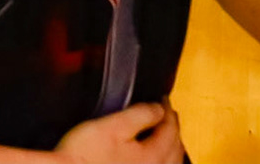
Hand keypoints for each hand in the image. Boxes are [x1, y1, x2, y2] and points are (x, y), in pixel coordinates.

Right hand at [55, 103, 182, 162]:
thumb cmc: (84, 156)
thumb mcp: (112, 125)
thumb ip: (139, 114)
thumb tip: (158, 108)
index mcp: (152, 156)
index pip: (170, 129)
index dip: (168, 111)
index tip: (164, 101)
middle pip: (175, 148)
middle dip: (173, 129)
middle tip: (167, 115)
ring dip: (172, 148)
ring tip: (166, 136)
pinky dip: (163, 162)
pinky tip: (154, 160)